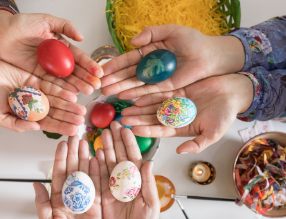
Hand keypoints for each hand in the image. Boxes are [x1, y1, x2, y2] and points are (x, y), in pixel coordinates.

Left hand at [0, 11, 103, 94]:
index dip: (89, 65)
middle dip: (86, 78)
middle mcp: (56, 59)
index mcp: (61, 46)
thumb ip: (65, 26)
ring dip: (76, 86)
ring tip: (87, 91)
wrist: (1, 33)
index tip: (99, 72)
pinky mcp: (36, 76)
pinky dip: (61, 89)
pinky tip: (71, 94)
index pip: (78, 57)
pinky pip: (50, 84)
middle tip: (95, 86)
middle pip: (74, 71)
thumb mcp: (46, 20)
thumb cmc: (22, 24)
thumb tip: (82, 37)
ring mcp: (47, 69)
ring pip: (64, 79)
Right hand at [0, 59, 85, 135]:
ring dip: (69, 104)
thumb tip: (35, 128)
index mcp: (28, 116)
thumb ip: (16, 124)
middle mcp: (35, 105)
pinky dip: (62, 88)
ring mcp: (37, 92)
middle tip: (81, 119)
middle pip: (56, 112)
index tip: (74, 130)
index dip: (61, 127)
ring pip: (57, 99)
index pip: (48, 124)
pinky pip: (51, 84)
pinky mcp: (36, 79)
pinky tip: (72, 93)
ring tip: (81, 108)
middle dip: (69, 116)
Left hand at [33, 136, 102, 218]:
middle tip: (76, 136)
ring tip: (87, 143)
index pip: (59, 173)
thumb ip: (42, 203)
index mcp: (58, 198)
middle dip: (74, 152)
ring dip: (86, 158)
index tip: (62, 143)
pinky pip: (98, 186)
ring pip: (86, 174)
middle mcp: (72, 195)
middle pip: (73, 169)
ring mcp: (85, 199)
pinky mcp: (97, 205)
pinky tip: (97, 160)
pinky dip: (98, 173)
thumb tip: (35, 184)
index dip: (61, 158)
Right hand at [96, 122, 159, 218]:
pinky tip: (94, 154)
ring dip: (105, 148)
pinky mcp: (103, 195)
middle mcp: (126, 181)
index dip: (130, 142)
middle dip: (115, 140)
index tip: (125, 129)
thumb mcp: (151, 205)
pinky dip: (96, 165)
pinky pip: (99, 177)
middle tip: (110, 125)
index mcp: (140, 181)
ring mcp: (114, 187)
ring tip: (101, 135)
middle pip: (120, 156)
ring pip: (108, 163)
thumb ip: (149, 183)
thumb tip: (150, 162)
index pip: (134, 157)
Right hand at [101, 24, 244, 98]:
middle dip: (112, 79)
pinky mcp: (165, 88)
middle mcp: (150, 66)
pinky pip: (148, 91)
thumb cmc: (193, 41)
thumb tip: (132, 41)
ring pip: (134, 83)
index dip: (114, 65)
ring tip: (105, 92)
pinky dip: (135, 93)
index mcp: (149, 51)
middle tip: (98, 85)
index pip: (127, 59)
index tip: (100, 70)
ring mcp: (156, 78)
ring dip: (119, 87)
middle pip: (127, 74)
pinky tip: (123, 95)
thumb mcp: (171, 31)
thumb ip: (151, 34)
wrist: (211, 55)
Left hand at [120, 74, 253, 153]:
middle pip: (152, 119)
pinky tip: (136, 96)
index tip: (134, 130)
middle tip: (122, 120)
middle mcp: (175, 116)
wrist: (233, 92)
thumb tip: (181, 152)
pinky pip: (159, 92)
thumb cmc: (226, 114)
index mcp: (182, 128)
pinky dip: (148, 94)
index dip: (147, 130)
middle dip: (137, 119)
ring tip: (125, 108)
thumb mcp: (213, 133)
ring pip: (152, 106)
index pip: (160, 131)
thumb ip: (197, 144)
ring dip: (138, 108)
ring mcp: (174, 103)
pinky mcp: (176, 90)